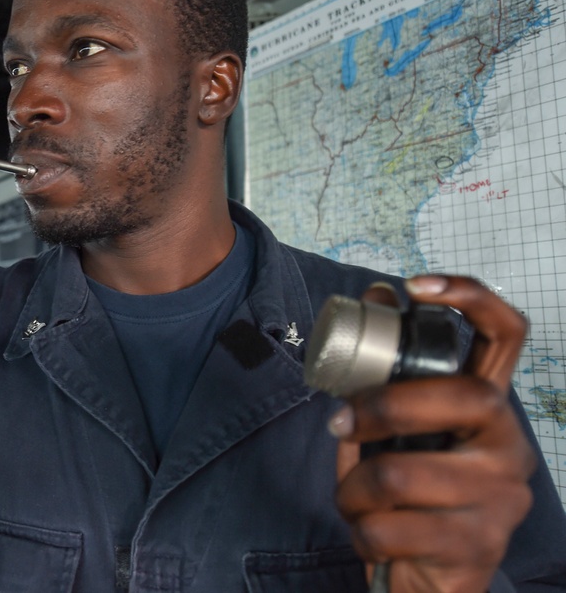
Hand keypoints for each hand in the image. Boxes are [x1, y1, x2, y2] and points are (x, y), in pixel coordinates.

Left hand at [333, 276, 536, 592]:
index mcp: (488, 410)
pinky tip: (372, 532)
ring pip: (400, 475)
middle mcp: (509, 448)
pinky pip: (388, 526)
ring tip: (356, 499)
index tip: (415, 285)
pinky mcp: (476, 547)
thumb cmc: (409, 498)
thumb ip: (388, 376)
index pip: (505, 335)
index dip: (468, 297)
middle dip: (380, 409)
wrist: (428, 580)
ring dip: (354, 490)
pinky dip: (359, 528)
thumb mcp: (395, 432)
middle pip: (458, 397)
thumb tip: (378, 295)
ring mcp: (501, 499)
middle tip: (340, 425)